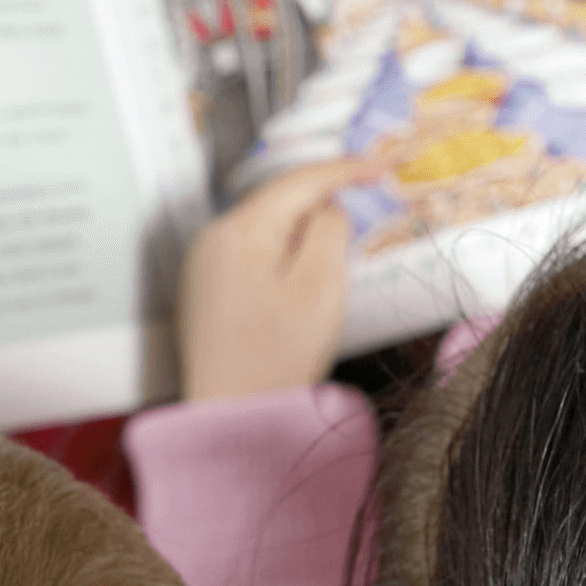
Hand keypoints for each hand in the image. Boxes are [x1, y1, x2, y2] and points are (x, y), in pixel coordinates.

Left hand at [177, 158, 371, 402]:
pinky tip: (299, 282)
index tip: (381, 167)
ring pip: (266, 227)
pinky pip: (251, 253)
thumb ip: (329, 232)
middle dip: (323, 203)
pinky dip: (281, 255)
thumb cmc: (276, 360)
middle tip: (365, 209)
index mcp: (241, 231)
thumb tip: (328, 207)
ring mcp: (204, 264)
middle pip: (279, 201)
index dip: (345, 169)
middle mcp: (213, 238)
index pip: (299, 180)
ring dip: (302, 232)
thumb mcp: (320, 288)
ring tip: (333, 259)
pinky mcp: (206, 289)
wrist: (231, 419)